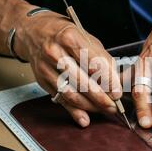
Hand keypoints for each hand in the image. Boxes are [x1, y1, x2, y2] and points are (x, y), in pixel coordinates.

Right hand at [14, 11, 121, 126]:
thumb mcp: (86, 38)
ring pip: (71, 93)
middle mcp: (55, 53)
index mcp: (70, 37)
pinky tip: (84, 118)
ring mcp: (46, 67)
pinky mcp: (42, 80)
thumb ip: (101, 58)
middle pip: (82, 81)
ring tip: (103, 110)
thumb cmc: (64, 35)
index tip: (117, 92)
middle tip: (113, 105)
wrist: (34, 32)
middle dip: (101, 97)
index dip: (108, 80)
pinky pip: (60, 99)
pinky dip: (74, 111)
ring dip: (90, 106)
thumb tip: (115, 81)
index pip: (93, 63)